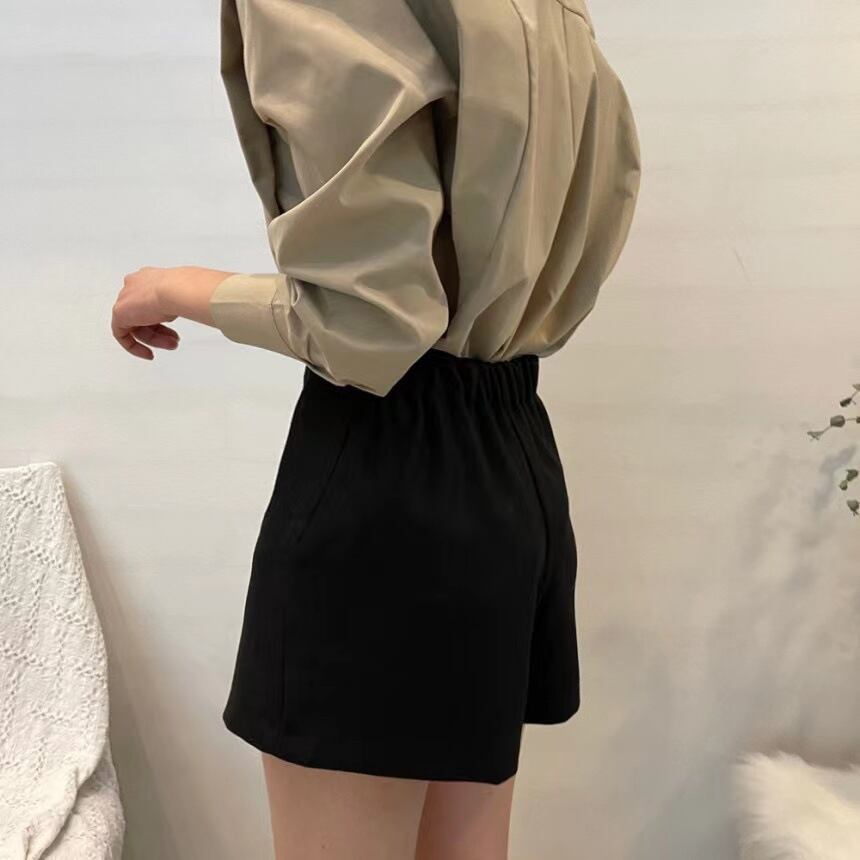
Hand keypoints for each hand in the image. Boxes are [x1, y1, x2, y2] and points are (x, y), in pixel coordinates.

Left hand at [111, 265, 234, 359]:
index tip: (174, 330)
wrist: (178, 289)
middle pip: (144, 315)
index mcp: (149, 277)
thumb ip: (192, 299)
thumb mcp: (191, 293)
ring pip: (136, 325)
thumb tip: (220, 304)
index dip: (163, 318)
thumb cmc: (190, 288)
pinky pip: (122, 334)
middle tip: (176, 342)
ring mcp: (125, 298)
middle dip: (161, 331)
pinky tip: (148, 354)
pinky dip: (134, 346)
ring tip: (172, 346)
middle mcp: (134, 285)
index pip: (151, 300)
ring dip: (155, 339)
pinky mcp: (120, 313)